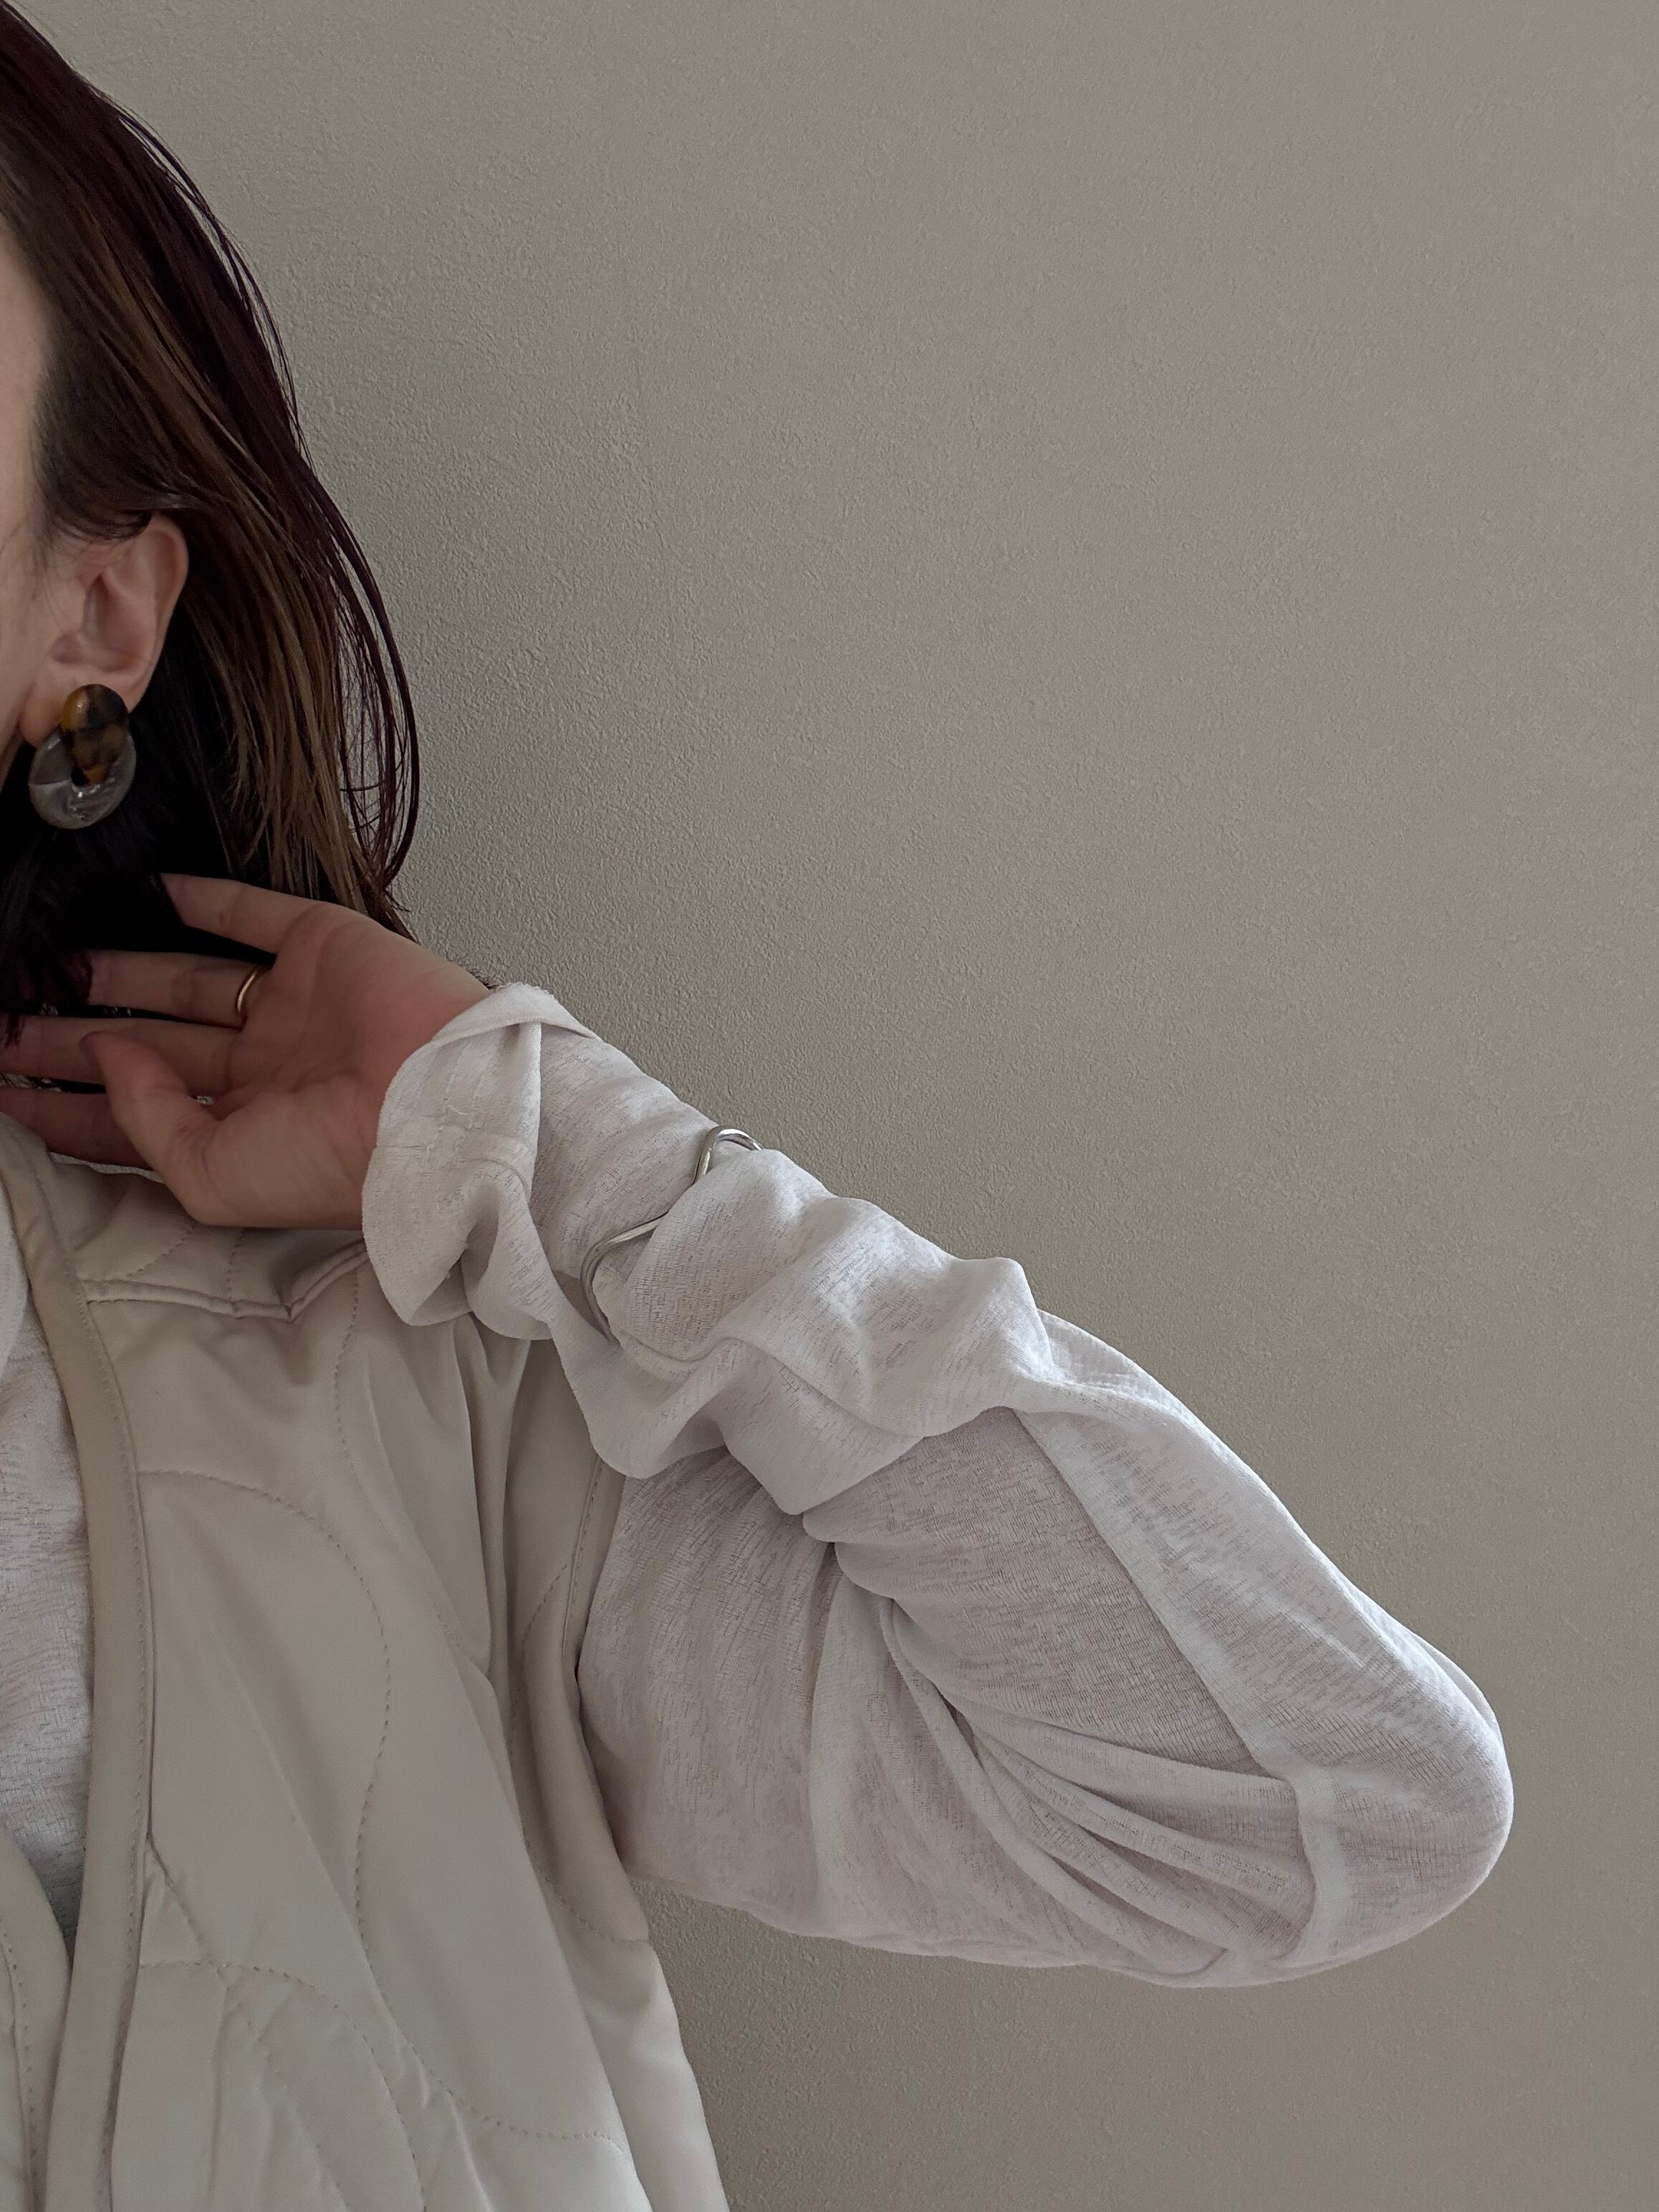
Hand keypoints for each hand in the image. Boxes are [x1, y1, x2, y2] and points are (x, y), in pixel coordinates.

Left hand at [0, 874, 492, 1229]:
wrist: (434, 1107)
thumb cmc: (340, 1164)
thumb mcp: (212, 1177)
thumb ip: (144, 1121)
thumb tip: (102, 1054)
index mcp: (243, 1128)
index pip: (135, 1114)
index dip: (68, 1104)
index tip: (5, 1090)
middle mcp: (264, 1067)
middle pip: (147, 1043)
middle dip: (71, 1037)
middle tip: (4, 1021)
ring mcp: (293, 1005)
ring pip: (185, 978)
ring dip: (117, 970)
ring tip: (45, 963)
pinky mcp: (322, 947)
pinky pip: (249, 912)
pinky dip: (202, 898)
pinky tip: (149, 891)